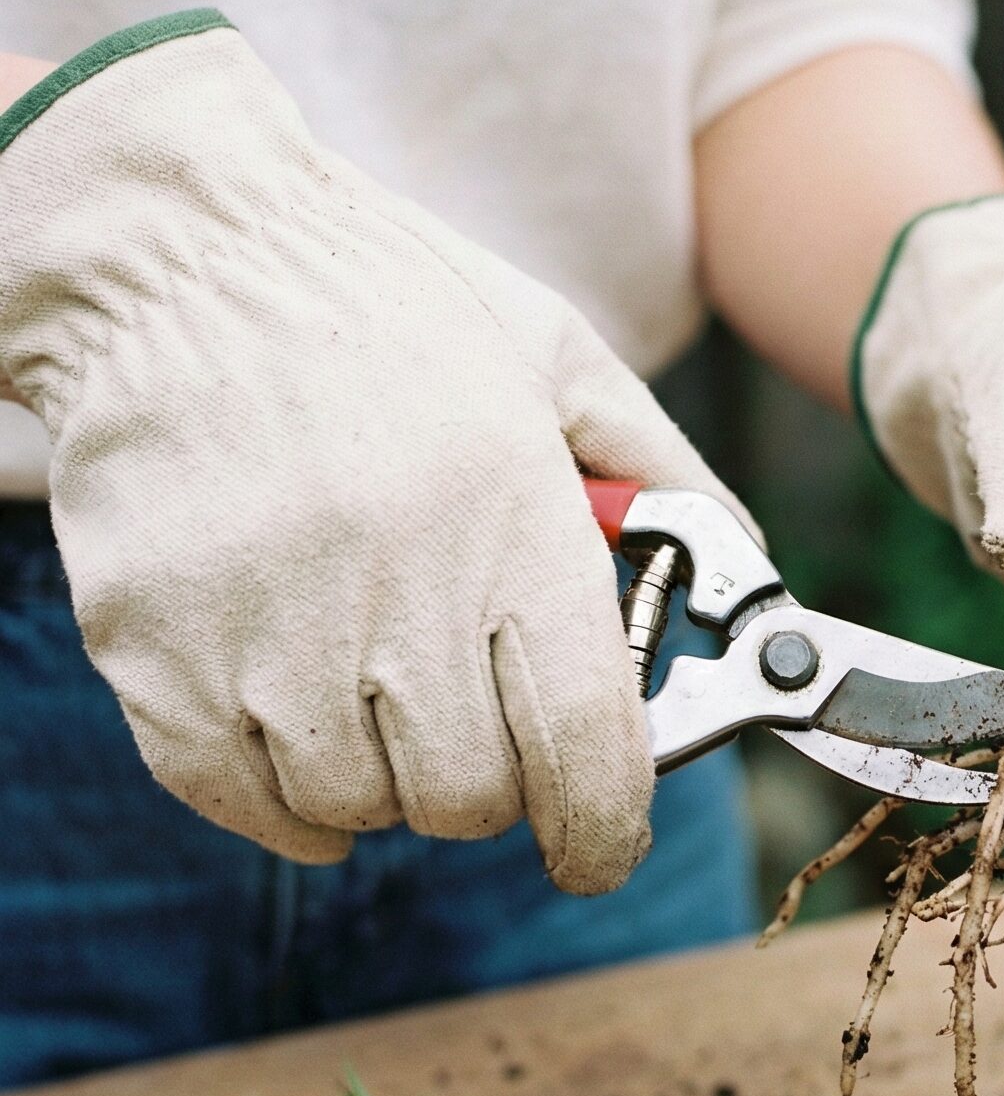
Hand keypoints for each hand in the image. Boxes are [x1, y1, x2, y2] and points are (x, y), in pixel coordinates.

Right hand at [0, 13, 738, 892]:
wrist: (178, 253)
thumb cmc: (388, 302)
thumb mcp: (562, 362)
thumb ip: (672, 478)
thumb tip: (758, 581)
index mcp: (513, 526)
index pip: (585, 749)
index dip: (606, 827)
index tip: (604, 842)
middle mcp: (393, 593)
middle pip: (472, 798)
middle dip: (496, 780)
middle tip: (477, 708)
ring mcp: (261, 631)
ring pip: (359, 808)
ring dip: (386, 778)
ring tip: (377, 683)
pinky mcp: (153, 651)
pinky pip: (242, 800)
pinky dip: (287, 802)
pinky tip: (306, 739)